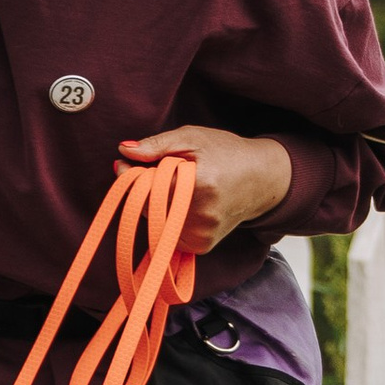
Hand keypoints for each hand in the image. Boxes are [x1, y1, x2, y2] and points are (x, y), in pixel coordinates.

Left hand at [117, 125, 292, 253]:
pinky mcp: (200, 246)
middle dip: (144, 188)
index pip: (148, 187)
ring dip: (155, 202)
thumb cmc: (226, 153)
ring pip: (154, 220)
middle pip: (148, 205)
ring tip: (178, 186)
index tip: (127, 164)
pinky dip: (166, 217)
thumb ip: (156, 145)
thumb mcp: (192, 138)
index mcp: (202, 186)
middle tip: (157, 171)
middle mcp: (203, 217)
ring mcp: (202, 235)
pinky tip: (184, 203)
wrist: (261, 180)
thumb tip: (123, 151)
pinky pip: (165, 232)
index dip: (132, 174)